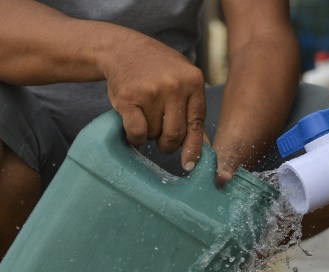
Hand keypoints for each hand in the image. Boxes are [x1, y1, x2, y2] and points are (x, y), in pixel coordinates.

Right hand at [100, 32, 206, 171]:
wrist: (123, 49)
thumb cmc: (157, 71)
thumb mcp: (183, 83)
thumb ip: (194, 112)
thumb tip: (205, 150)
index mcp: (194, 81)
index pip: (197, 123)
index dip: (193, 148)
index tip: (189, 165)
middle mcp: (175, 86)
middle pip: (175, 135)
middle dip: (167, 143)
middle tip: (160, 135)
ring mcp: (152, 91)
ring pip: (154, 134)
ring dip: (149, 133)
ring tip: (145, 113)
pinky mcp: (129, 98)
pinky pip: (137, 133)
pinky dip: (134, 137)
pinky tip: (133, 124)